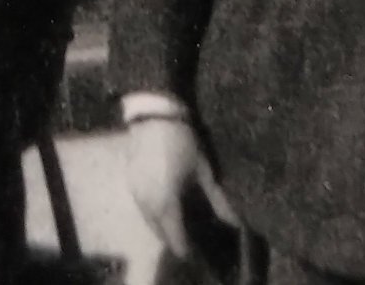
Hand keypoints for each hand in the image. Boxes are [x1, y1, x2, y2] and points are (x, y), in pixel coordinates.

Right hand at [124, 117, 237, 258]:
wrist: (154, 116)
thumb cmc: (182, 143)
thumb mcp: (203, 171)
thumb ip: (216, 199)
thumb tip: (234, 221)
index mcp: (166, 202)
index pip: (175, 239)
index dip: (188, 248)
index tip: (199, 248)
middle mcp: (147, 204)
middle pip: (160, 233)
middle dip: (175, 238)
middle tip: (192, 235)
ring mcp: (135, 194)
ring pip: (149, 221)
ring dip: (163, 226)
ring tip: (181, 221)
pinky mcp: (131, 184)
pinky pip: (143, 208)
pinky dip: (154, 213)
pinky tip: (167, 205)